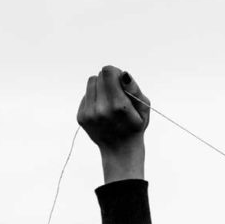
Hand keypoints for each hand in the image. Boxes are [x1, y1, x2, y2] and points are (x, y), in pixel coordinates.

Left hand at [77, 66, 150, 182]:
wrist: (121, 151)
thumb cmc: (135, 126)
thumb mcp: (143, 109)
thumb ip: (134, 89)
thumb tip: (123, 75)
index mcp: (119, 106)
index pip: (108, 72)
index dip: (115, 72)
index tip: (120, 81)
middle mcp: (101, 109)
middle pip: (98, 76)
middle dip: (108, 80)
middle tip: (117, 93)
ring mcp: (89, 114)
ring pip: (90, 83)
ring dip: (100, 88)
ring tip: (109, 101)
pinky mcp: (81, 117)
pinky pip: (86, 96)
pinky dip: (94, 99)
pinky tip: (103, 111)